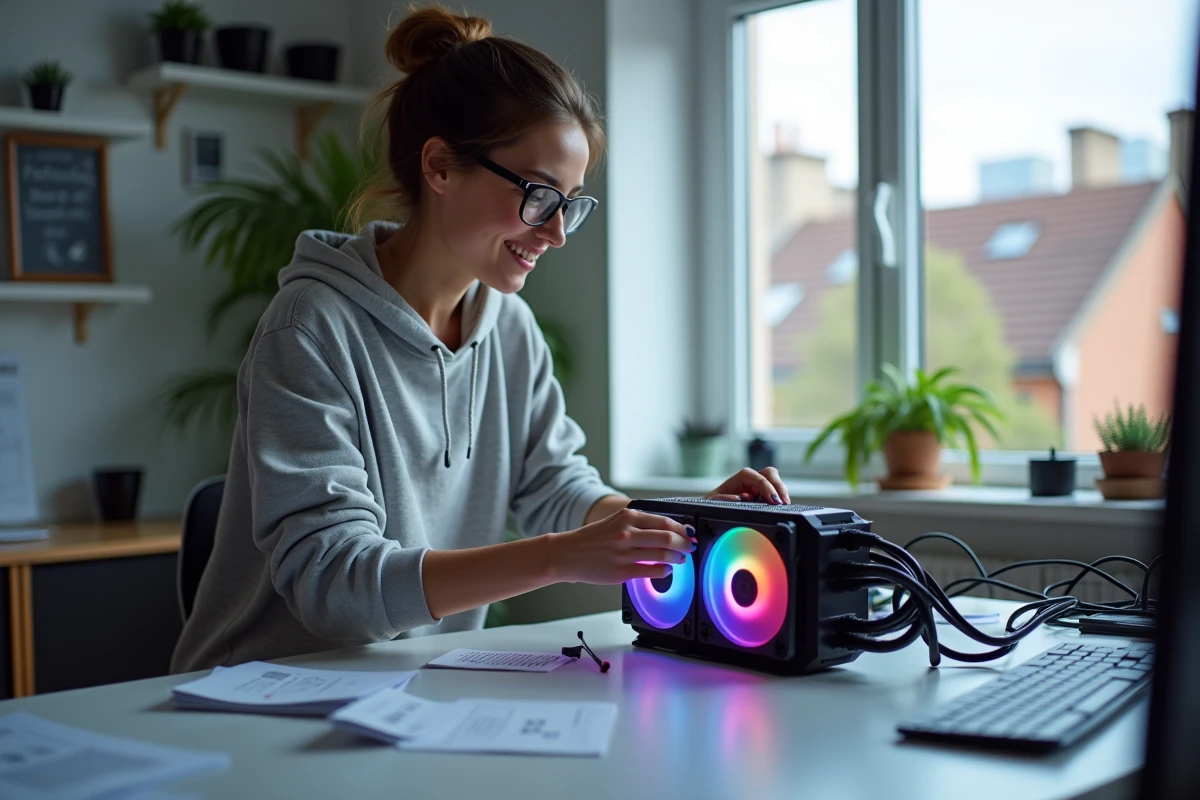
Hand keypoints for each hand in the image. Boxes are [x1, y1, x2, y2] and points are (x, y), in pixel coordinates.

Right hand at [547, 508, 695, 584]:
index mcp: (627, 517)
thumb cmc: (592, 538)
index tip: (688, 533)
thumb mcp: (615, 521)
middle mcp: (626, 533)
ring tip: (680, 559)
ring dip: (677, 558)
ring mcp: (624, 553)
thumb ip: (638, 524)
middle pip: (668, 537)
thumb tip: (667, 530)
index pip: (665, 521)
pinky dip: (664, 570)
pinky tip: (666, 569)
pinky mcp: (621, 572)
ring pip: (663, 555)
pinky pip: (652, 571)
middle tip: (689, 547)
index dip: (682, 529)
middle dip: (684, 544)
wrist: (567, 554)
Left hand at [706, 467, 791, 504]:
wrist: (711, 509)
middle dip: (779, 486)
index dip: (767, 487)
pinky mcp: (763, 496)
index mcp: (741, 477)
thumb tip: (740, 497)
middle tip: (783, 502)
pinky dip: (779, 499)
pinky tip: (781, 508)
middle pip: (770, 474)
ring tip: (785, 506)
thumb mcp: (713, 501)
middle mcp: (751, 480)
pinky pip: (775, 493)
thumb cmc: (712, 503)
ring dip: (782, 492)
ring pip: (775, 482)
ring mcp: (758, 487)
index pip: (758, 477)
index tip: (773, 500)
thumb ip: (724, 498)